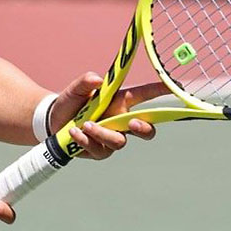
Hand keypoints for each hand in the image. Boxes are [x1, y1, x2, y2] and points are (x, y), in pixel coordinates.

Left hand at [49, 72, 164, 159]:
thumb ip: (85, 82)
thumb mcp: (76, 89)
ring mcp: (112, 138)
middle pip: (147, 129)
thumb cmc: (71, 102)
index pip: (146, 96)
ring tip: (85, 125)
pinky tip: (74, 132)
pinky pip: (99, 150)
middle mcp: (120, 121)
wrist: (54, 121)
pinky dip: (85, 140)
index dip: (162, 91)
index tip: (176, 86)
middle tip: (132, 123)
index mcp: (120, 102)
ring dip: (103, 133)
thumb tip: (97, 79)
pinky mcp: (100, 151)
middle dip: (145, 128)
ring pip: (120, 142)